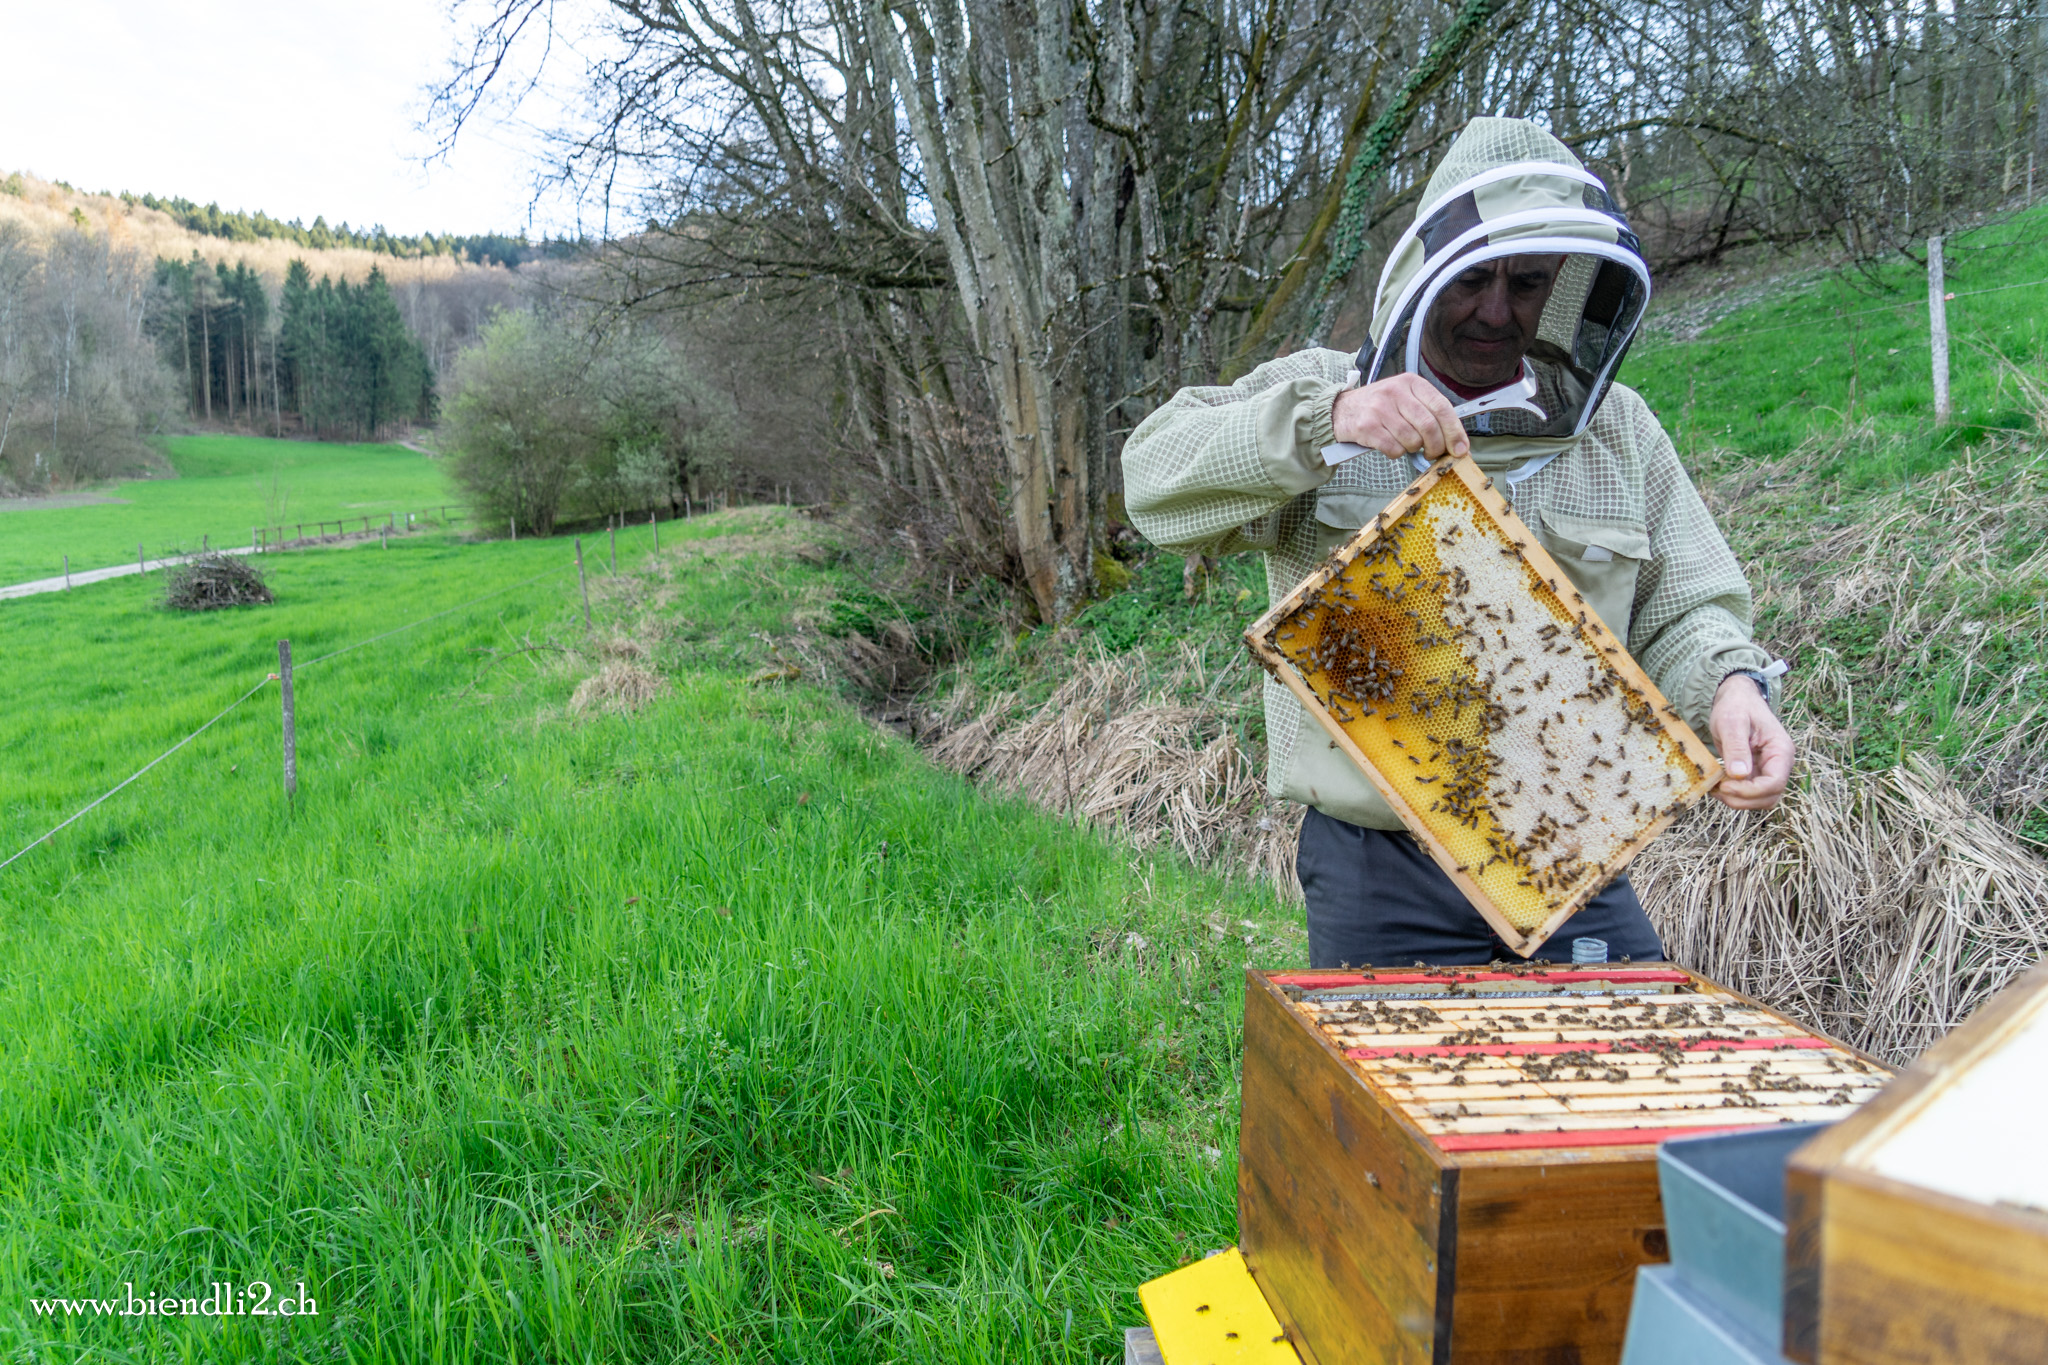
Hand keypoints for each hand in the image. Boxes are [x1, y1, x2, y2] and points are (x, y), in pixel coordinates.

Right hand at [1332, 373, 1469, 461]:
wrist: (1340, 410)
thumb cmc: (1379, 408)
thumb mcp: (1404, 398)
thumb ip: (1428, 413)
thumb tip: (1456, 441)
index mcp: (1411, 382)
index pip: (1442, 407)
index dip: (1454, 431)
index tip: (1461, 449)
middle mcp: (1396, 391)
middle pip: (1429, 426)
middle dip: (1436, 446)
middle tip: (1433, 453)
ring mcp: (1380, 408)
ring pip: (1412, 440)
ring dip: (1412, 449)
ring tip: (1405, 443)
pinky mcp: (1367, 426)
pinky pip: (1394, 449)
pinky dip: (1396, 453)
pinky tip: (1390, 445)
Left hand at [1708, 675, 1792, 810]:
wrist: (1736, 699)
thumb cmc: (1736, 706)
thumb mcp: (1732, 722)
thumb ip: (1737, 747)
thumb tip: (1739, 775)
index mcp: (1781, 750)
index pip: (1775, 783)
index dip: (1750, 791)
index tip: (1725, 786)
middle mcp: (1779, 763)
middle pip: (1770, 796)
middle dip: (1743, 799)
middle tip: (1717, 790)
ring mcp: (1769, 769)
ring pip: (1761, 799)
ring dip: (1739, 800)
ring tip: (1716, 788)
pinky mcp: (1756, 773)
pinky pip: (1750, 793)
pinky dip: (1735, 795)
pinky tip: (1717, 785)